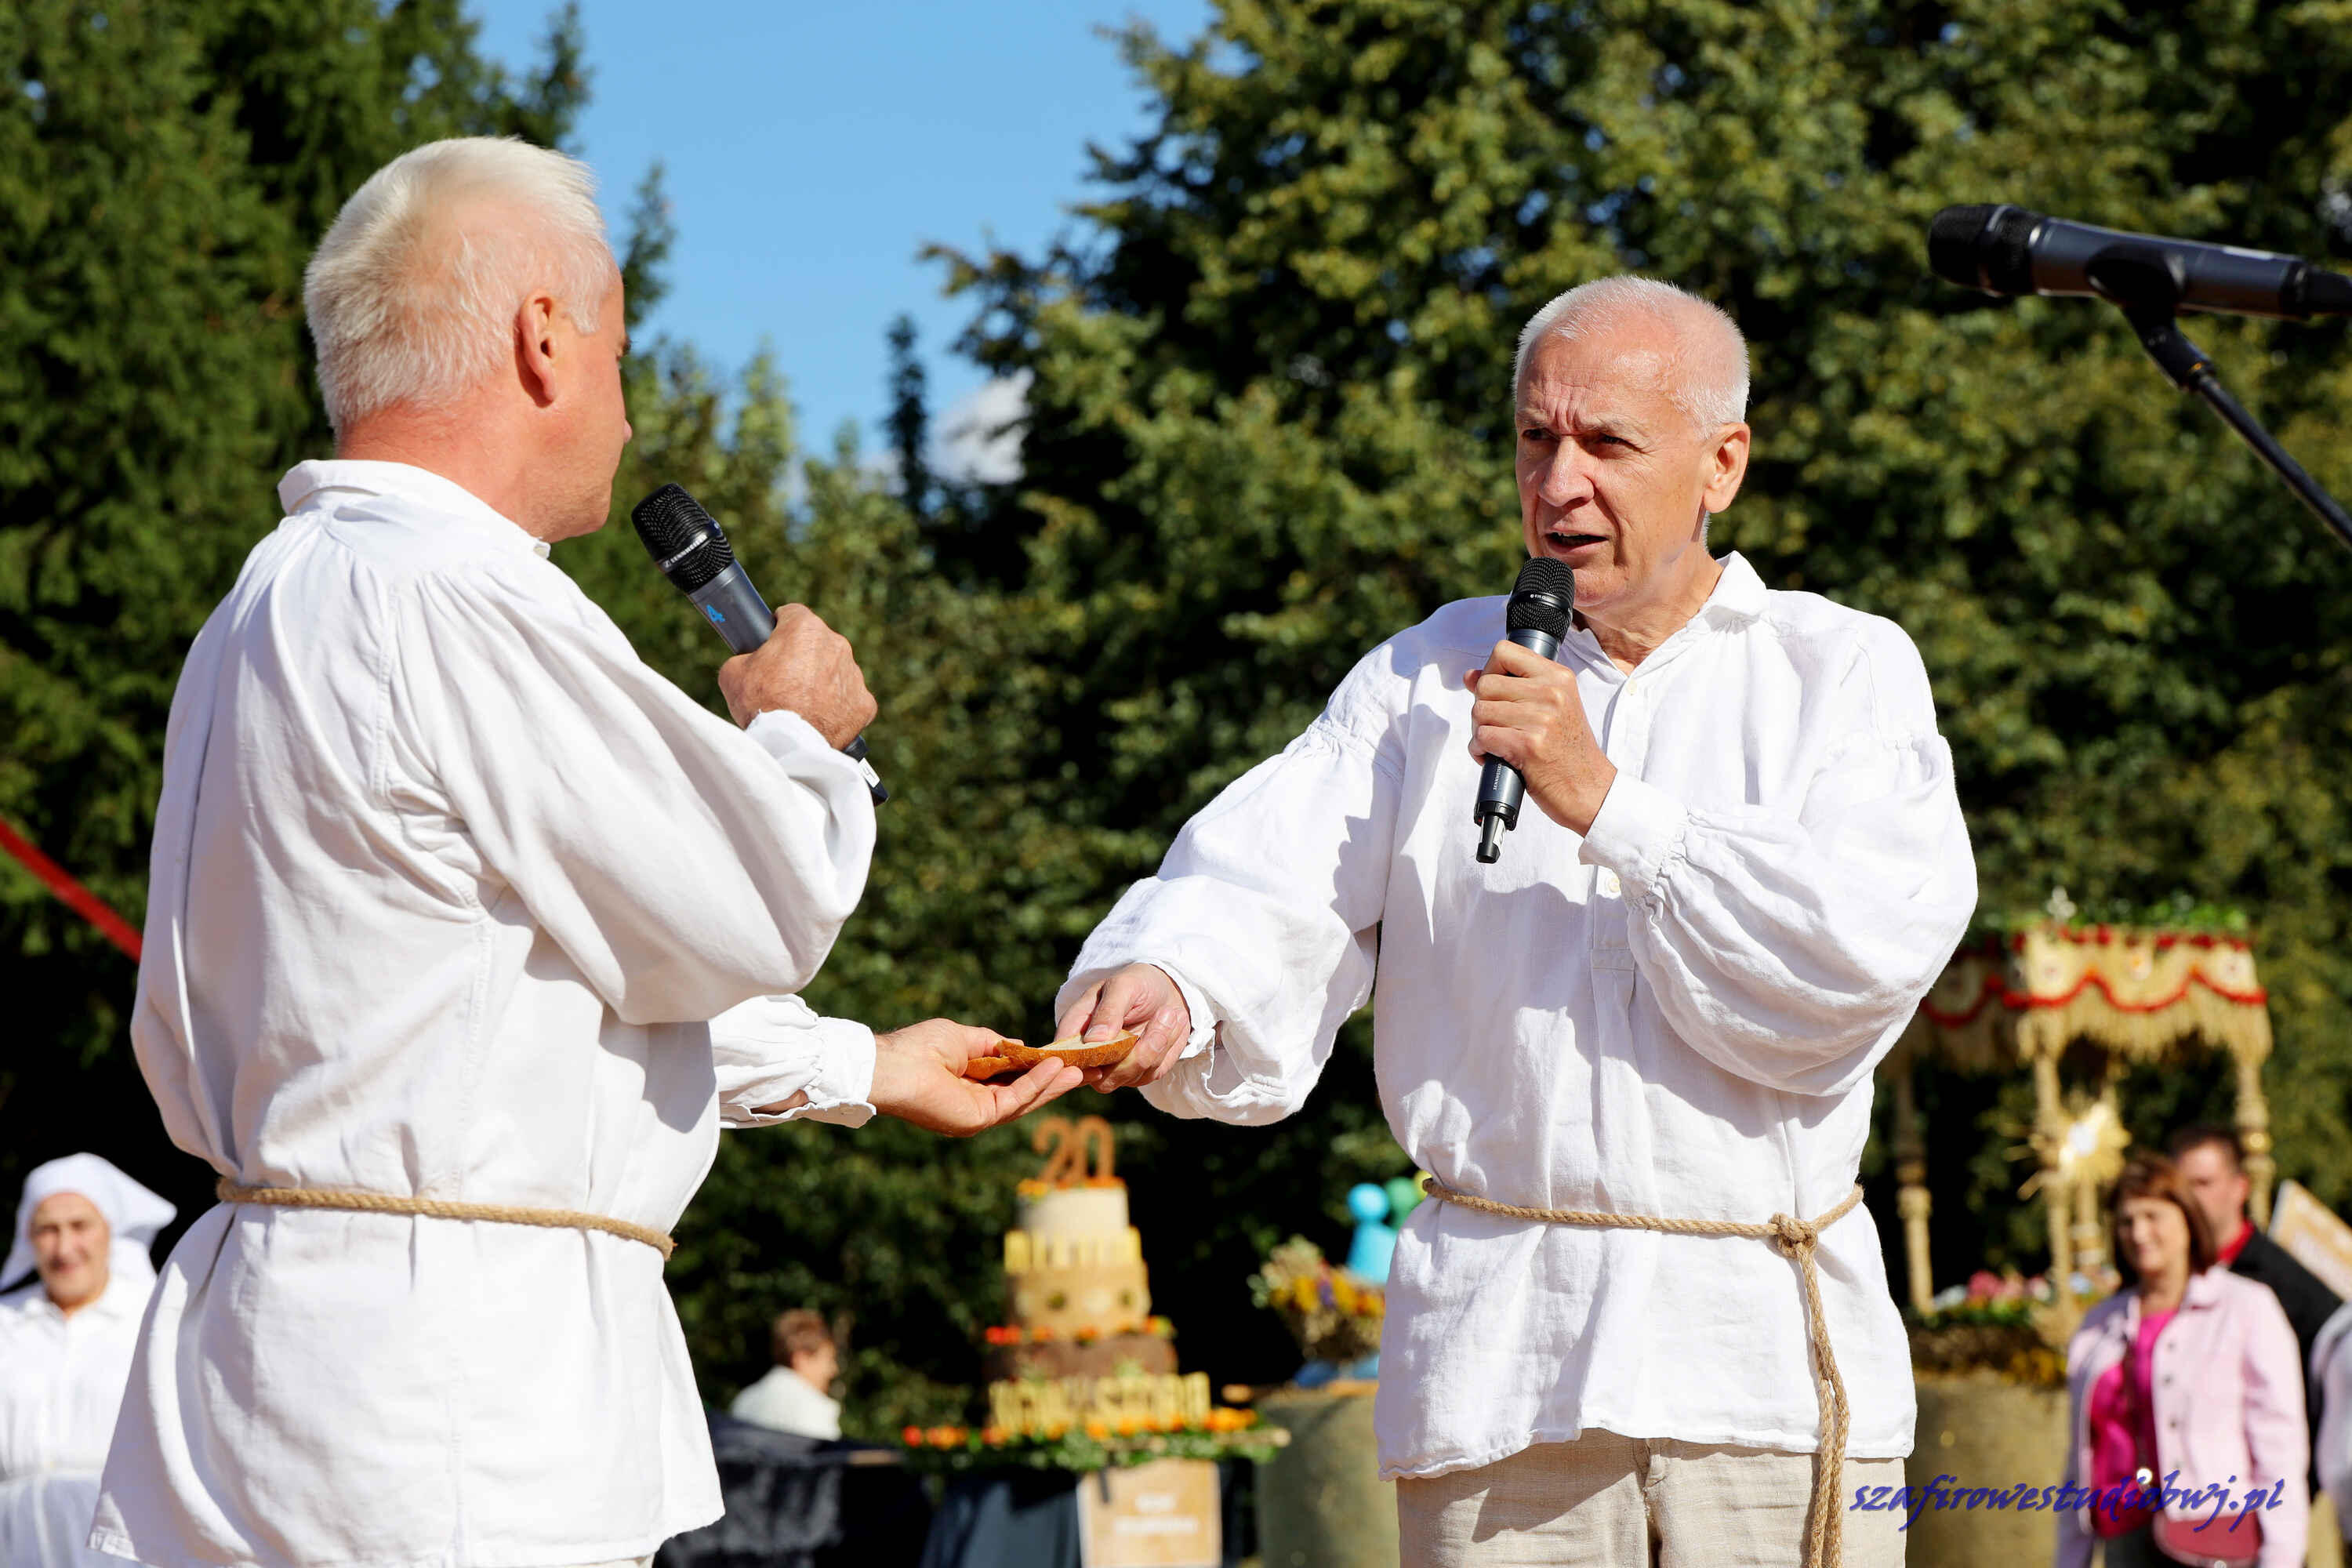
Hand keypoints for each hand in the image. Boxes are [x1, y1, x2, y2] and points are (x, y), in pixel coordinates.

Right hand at [717, 604, 876, 744]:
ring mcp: (853, 674)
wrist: (788, 744)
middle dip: (801, 657)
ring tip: (800, 705)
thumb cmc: (760, 704)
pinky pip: (849, 699)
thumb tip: (750, 660)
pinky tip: (819, 719)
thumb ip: (745, 657)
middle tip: (782, 681)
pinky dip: (837, 707)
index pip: (793, 614)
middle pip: (817, 643)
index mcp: (805, 629)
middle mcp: (835, 644)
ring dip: (821, 682)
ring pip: (835, 671)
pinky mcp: (864, 703)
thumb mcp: (733, 672)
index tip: (774, 641)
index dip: (780, 627)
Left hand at [869, 1018, 1081, 1135]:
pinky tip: (1054, 1068)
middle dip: (1051, 1082)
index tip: (1058, 1057)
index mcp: (968, 1083)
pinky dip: (1036, 1085)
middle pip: (1021, 1093)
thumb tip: (1020, 1045)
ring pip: (1023, 1100)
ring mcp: (977, 1114)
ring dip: (1051, 1085)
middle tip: (1078, 1069)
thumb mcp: (964, 1037)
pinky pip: (1015, 1100)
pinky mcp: (979, 1119)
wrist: (895, 1066)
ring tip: (1076, 1070)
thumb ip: (993, 1043)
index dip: (1034, 1069)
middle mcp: (975, 1102)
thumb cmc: (920, 1047)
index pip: (1009, 1079)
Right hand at [1054, 964, 1191, 1091]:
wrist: (1167, 991)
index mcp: (1076, 1028)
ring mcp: (1115, 1068)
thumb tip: (1094, 1040)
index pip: (1065, 1055)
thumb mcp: (1124, 986)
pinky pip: (1152, 1073)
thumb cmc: (1138, 983)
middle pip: (1100, 1078)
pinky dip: (1167, 1047)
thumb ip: (1109, 1010)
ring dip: (1157, 1043)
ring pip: (1131, 1075)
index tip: (1110, 1049)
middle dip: (1135, 1054)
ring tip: (1169, 1013)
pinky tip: (1171, 1024)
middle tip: (1164, 1014)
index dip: (1079, 1062)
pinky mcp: (1139, 1073)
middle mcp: (1091, 1055)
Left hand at [1464, 640, 1617, 834]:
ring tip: (1497, 743)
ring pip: (1479, 711)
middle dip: (1481, 707)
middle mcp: (1551, 693)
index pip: (1504, 651)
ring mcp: (1540, 718)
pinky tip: (1494, 757)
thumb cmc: (1567, 751)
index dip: (1489, 670)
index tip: (1495, 692)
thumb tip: (1470, 675)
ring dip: (1479, 731)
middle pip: (1485, 684)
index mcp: (1558, 677)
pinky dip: (1479, 750)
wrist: (1589, 789)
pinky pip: (1482, 737)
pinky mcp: (1527, 745)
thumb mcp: (1552, 708)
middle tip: (1495, 726)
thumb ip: (1514, 687)